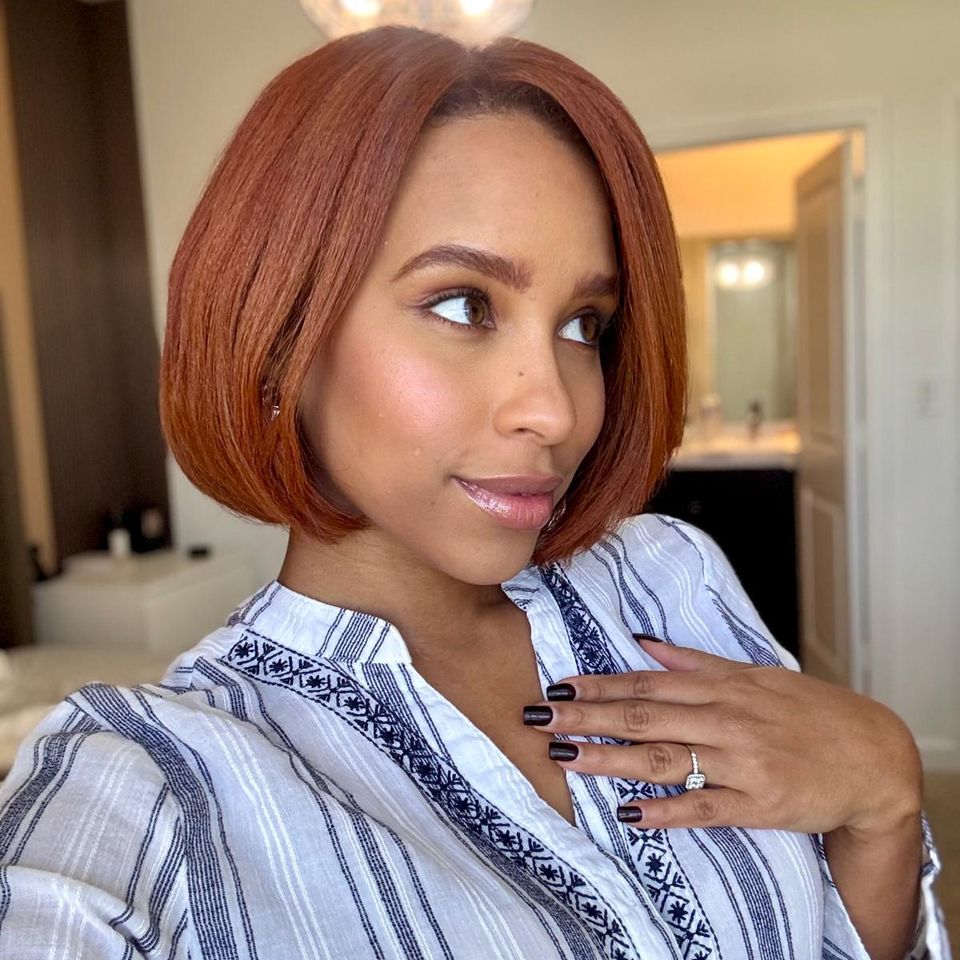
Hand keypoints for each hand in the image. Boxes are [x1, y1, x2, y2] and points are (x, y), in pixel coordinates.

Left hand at [521, 636, 923, 835]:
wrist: (871, 756)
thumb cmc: (808, 711)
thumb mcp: (754, 673)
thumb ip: (696, 661)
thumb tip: (644, 642)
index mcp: (721, 685)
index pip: (646, 682)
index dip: (599, 684)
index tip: (558, 686)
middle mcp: (726, 718)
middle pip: (644, 715)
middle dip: (587, 716)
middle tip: (539, 718)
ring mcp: (741, 761)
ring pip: (664, 758)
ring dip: (610, 758)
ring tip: (564, 759)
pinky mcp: (758, 803)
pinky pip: (705, 807)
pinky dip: (667, 810)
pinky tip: (630, 814)